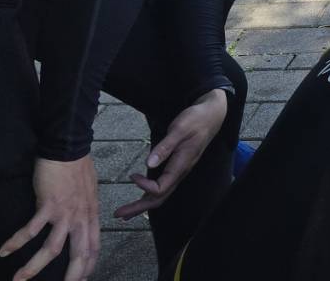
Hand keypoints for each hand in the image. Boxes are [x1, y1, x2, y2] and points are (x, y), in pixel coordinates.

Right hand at [0, 156, 98, 280]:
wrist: (68, 147)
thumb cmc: (77, 166)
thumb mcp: (89, 191)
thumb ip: (85, 208)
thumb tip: (80, 218)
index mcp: (91, 215)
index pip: (93, 247)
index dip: (87, 266)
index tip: (81, 280)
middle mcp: (81, 217)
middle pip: (78, 255)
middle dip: (70, 277)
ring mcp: (65, 213)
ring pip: (52, 249)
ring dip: (33, 267)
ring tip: (18, 280)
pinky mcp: (48, 205)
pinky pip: (31, 230)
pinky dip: (16, 242)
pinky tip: (3, 251)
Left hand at [114, 88, 228, 219]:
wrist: (212, 116)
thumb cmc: (196, 120)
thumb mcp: (179, 129)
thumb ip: (165, 147)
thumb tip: (148, 164)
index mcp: (181, 165)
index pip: (161, 187)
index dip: (145, 186)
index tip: (132, 175)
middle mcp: (180, 172)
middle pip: (159, 198)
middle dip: (139, 208)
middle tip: (118, 214)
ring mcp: (179, 171)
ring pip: (160, 195)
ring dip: (142, 205)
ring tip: (124, 213)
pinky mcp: (176, 167)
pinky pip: (163, 186)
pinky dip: (149, 194)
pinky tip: (140, 197)